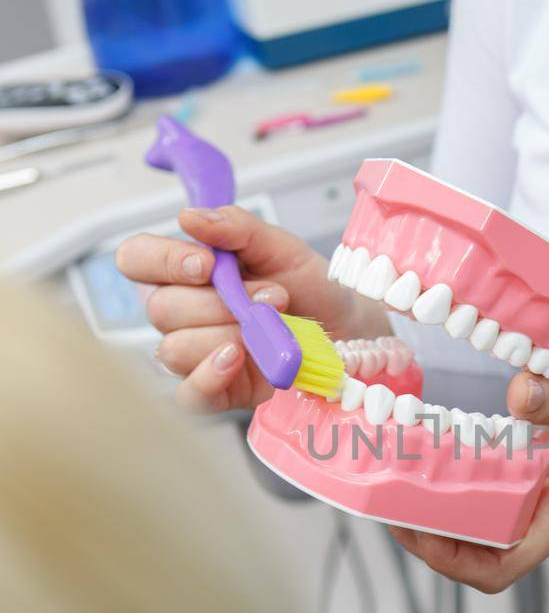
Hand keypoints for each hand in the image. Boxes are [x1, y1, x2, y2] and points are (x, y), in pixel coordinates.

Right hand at [116, 207, 386, 413]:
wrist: (348, 328)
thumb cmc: (308, 287)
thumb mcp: (280, 246)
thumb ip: (237, 227)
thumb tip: (190, 217)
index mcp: (184, 271)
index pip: (136, 259)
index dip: (161, 260)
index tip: (206, 263)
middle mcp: (181, 313)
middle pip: (160, 308)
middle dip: (221, 301)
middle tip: (273, 295)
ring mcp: (194, 354)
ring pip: (174, 348)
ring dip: (229, 334)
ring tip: (272, 327)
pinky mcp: (215, 392)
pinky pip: (190, 394)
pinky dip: (211, 376)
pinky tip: (238, 358)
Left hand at [389, 375, 548, 592]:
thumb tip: (511, 394)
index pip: (494, 568)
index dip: (442, 557)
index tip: (403, 522)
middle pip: (477, 546)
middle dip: (428, 522)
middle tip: (386, 478)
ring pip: (490, 515)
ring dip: (449, 496)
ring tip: (408, 456)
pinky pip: (511, 486)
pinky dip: (480, 468)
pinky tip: (463, 433)